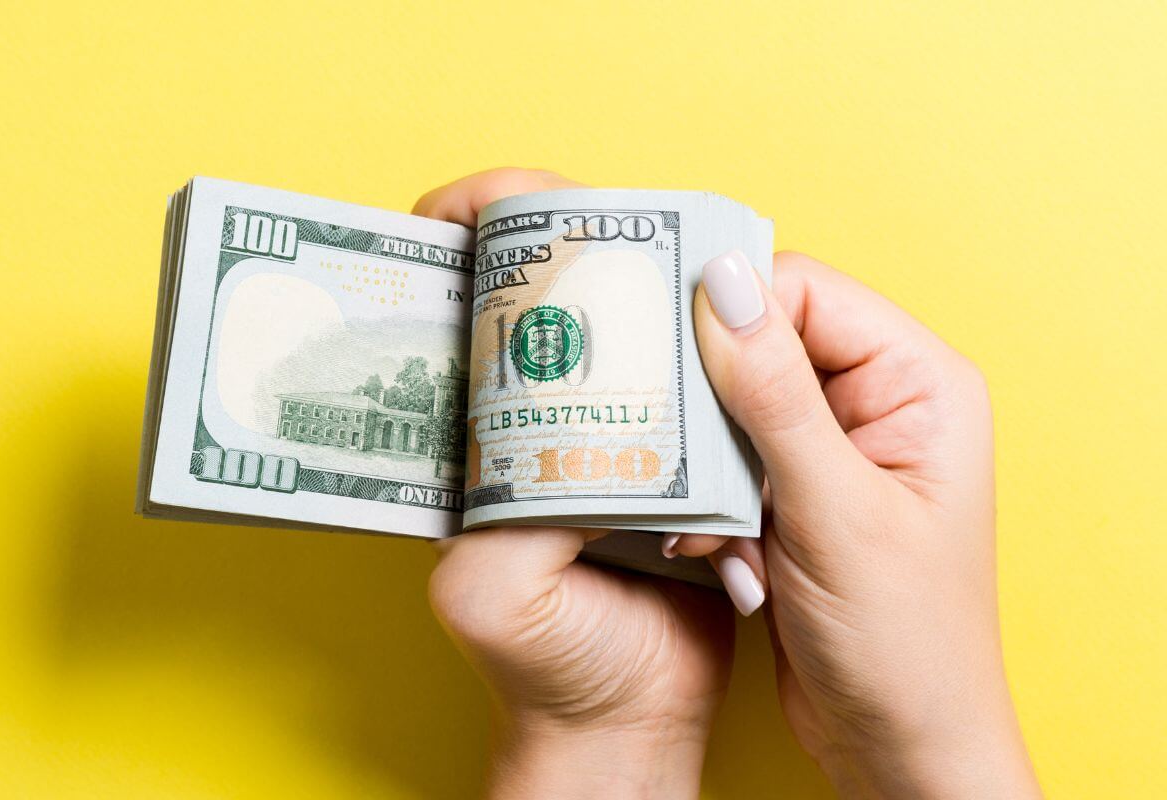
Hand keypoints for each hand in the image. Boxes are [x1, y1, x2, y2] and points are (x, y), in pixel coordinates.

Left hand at [415, 169, 733, 799]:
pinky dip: (701, 361)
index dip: (453, 251)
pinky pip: (681, 387)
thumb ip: (508, 530)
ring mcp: (600, 437)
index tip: (468, 203)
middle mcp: (531, 430)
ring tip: (670, 260)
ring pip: (618, 335)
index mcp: (475, 448)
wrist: (631, 719)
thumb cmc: (553, 667)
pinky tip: (720, 337)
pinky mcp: (665, 459)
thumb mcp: (499, 600)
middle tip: (593, 214)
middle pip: (535, 304)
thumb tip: (559, 459)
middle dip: (561, 246)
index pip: (453, 318)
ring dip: (644, 298)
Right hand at [671, 249, 1041, 797]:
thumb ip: (776, 394)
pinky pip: (728, 462)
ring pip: (733, 408)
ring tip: (714, 526)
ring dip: (707, 467)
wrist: (899, 744)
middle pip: (762, 344)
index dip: (733, 310)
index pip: (805, 293)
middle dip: (712, 404)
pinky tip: (718, 552)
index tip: (666, 346)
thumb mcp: (835, 510)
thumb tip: (722, 281)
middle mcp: (878, 403)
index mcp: (919, 382)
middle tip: (673, 446)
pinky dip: (709, 504)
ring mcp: (833, 450)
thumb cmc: (904, 641)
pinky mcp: (795, 493)